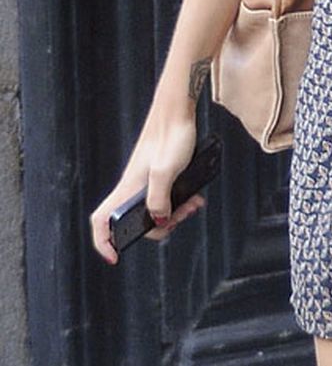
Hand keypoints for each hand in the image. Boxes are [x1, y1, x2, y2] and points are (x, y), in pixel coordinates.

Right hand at [89, 112, 205, 265]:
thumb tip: (157, 220)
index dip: (103, 242)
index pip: (101, 221)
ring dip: (174, 213)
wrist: (180, 109)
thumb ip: (160, 198)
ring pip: (154, 208)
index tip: (116, 256)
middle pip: (134, 220)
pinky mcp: (160, 173)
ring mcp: (146, 179)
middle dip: (157, 227)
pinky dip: (179, 200)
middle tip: (180, 219)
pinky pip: (166, 195)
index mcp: (128, 188)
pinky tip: (195, 197)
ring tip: (194, 205)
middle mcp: (133, 186)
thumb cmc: (172, 135)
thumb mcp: (167, 171)